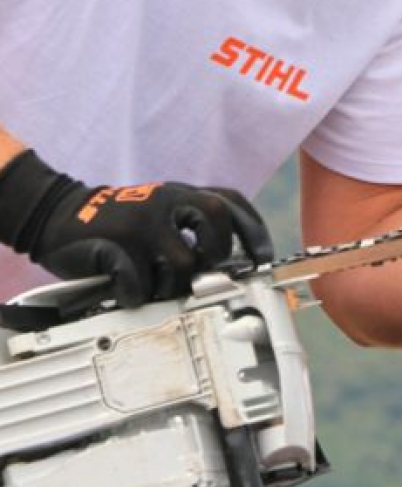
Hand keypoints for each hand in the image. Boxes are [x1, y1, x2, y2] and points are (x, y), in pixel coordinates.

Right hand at [0, 150, 273, 305]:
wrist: (56, 215)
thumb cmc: (117, 224)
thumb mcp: (159, 213)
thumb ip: (192, 229)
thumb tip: (234, 268)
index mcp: (180, 193)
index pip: (230, 201)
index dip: (253, 230)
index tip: (262, 257)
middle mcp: (164, 201)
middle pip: (216, 220)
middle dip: (217, 252)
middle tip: (201, 270)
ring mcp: (140, 221)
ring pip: (183, 262)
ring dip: (173, 285)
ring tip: (154, 285)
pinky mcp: (115, 244)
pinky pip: (140, 281)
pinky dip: (136, 293)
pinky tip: (127, 290)